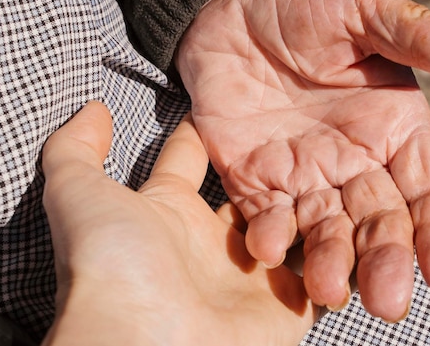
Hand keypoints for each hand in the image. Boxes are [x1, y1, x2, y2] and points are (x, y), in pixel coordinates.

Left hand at [41, 102, 316, 345]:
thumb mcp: (79, 195)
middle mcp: (213, 242)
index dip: (204, 135)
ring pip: (293, 226)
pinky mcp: (286, 304)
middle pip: (252, 193)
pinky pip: (323, 273)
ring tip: (334, 171)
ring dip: (311, 204)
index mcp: (170, 211)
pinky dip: (339, 255)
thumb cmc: (111, 267)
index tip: (227, 108)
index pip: (192, 162)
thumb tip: (92, 110)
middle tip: (301, 136)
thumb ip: (74, 150)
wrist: (144, 344)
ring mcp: (251, 274)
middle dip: (274, 167)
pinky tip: (355, 223)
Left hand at [175, 0, 429, 320]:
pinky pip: (268, 216)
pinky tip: (270, 248)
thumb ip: (420, 34)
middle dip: (387, 260)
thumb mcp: (363, 9)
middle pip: (381, 220)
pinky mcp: (255, 179)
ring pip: (328, 230)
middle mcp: (355, 159)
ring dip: (331, 262)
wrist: (228, 2)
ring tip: (331, 290)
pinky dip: (271, 236)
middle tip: (389, 301)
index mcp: (394, 126)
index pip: (428, 188)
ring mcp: (305, 173)